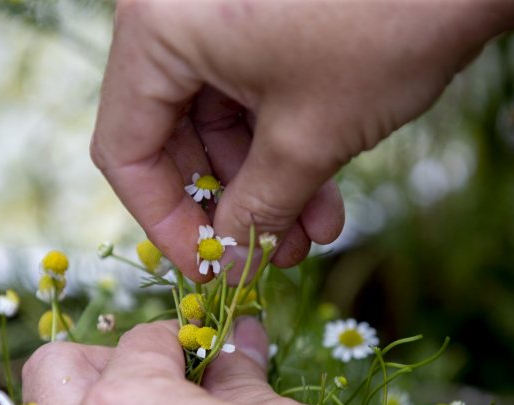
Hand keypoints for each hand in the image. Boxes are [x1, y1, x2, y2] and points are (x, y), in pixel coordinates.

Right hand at [91, 0, 513, 278]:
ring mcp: (216, 9)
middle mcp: (174, 12)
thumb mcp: (308, 140)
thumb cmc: (387, 29)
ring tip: (311, 235)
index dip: (164, 223)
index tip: (207, 269)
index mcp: (158, 29)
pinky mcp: (257, 14)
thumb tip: (228, 268)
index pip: (126, 150)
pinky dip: (281, 146)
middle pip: (171, 137)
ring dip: (264, 184)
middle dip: (229, 205)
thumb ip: (254, 213)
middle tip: (268, 255)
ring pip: (217, 123)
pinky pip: (247, 94)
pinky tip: (322, 197)